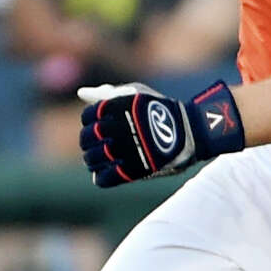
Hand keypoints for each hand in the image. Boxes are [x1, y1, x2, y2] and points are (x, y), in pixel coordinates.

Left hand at [78, 80, 243, 187]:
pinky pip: (107, 177)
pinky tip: (103, 174)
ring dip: (92, 160)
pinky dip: (101, 177)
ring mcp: (128, 149)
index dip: (88, 121)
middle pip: (88, 138)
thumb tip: (81, 93)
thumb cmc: (158, 109)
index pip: (89, 116)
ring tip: (96, 160)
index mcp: (120, 106)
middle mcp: (122, 126)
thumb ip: (107, 94)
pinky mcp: (135, 169)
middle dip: (87, 142)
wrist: (189, 131)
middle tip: (92, 145)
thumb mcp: (136, 94)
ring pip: (94, 158)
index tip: (95, 125)